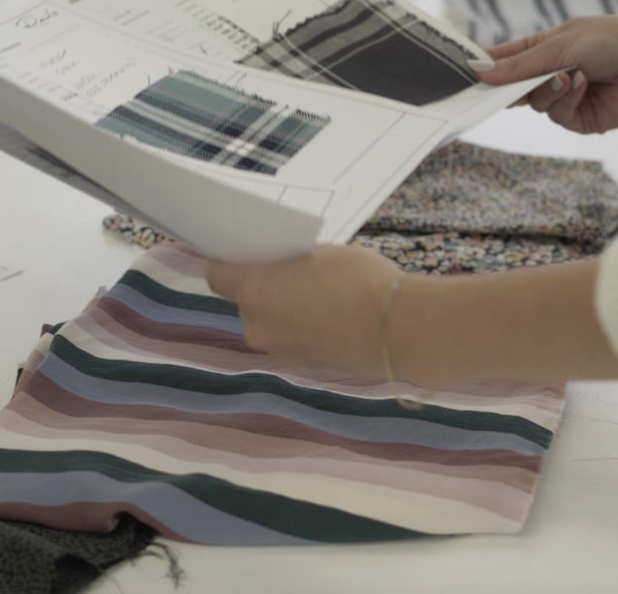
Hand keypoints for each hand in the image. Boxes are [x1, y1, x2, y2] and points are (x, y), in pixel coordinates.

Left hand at [206, 244, 401, 376]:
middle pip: (244, 299)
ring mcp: (278, 349)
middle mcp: (257, 324)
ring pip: (267, 321)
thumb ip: (288, 262)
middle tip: (288, 269)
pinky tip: (327, 314)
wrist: (401, 328)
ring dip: (281, 307)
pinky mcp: (301, 364)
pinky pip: (288, 338)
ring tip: (315, 293)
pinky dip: (299, 326)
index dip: (226, 261)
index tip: (240, 252)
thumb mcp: (320, 253)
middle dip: (261, 285)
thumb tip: (280, 267)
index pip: (217, 275)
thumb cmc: (362, 281)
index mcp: (254, 290)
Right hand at [477, 15, 617, 133]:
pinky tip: (583, 86)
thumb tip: (480, 73)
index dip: (485, 68)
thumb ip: (519, 64)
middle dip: (509, 87)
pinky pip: (557, 115)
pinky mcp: (579, 118)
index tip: (465, 75)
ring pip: (533, 104)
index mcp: (543, 50)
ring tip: (570, 76)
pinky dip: (567, 101)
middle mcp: (550, 75)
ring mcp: (563, 97)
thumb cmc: (610, 40)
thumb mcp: (558, 46)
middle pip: (513, 88)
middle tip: (495, 89)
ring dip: (548, 90)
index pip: (505, 61)